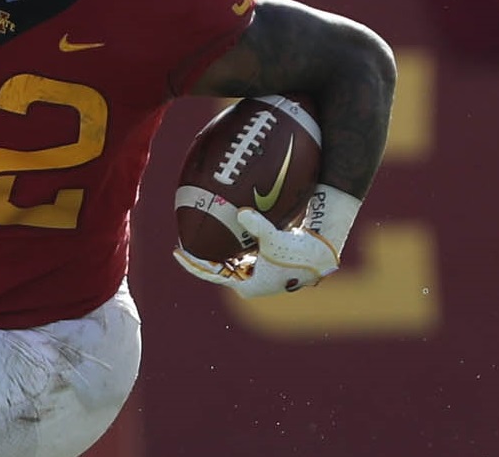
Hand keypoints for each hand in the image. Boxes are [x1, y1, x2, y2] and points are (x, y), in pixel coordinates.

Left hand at [173, 208, 338, 297]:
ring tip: (196, 235)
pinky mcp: (264, 263)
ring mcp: (257, 274)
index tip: (177, 251)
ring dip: (214, 250)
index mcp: (248, 286)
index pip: (213, 275)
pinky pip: (238, 253)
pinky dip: (229, 243)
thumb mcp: (275, 239)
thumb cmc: (298, 251)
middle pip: (217, 269)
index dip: (193, 264)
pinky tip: (221, 227)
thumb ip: (257, 226)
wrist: (322, 255)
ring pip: (228, 262)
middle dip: (200, 257)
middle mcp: (251, 283)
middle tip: (182, 241)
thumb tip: (241, 212)